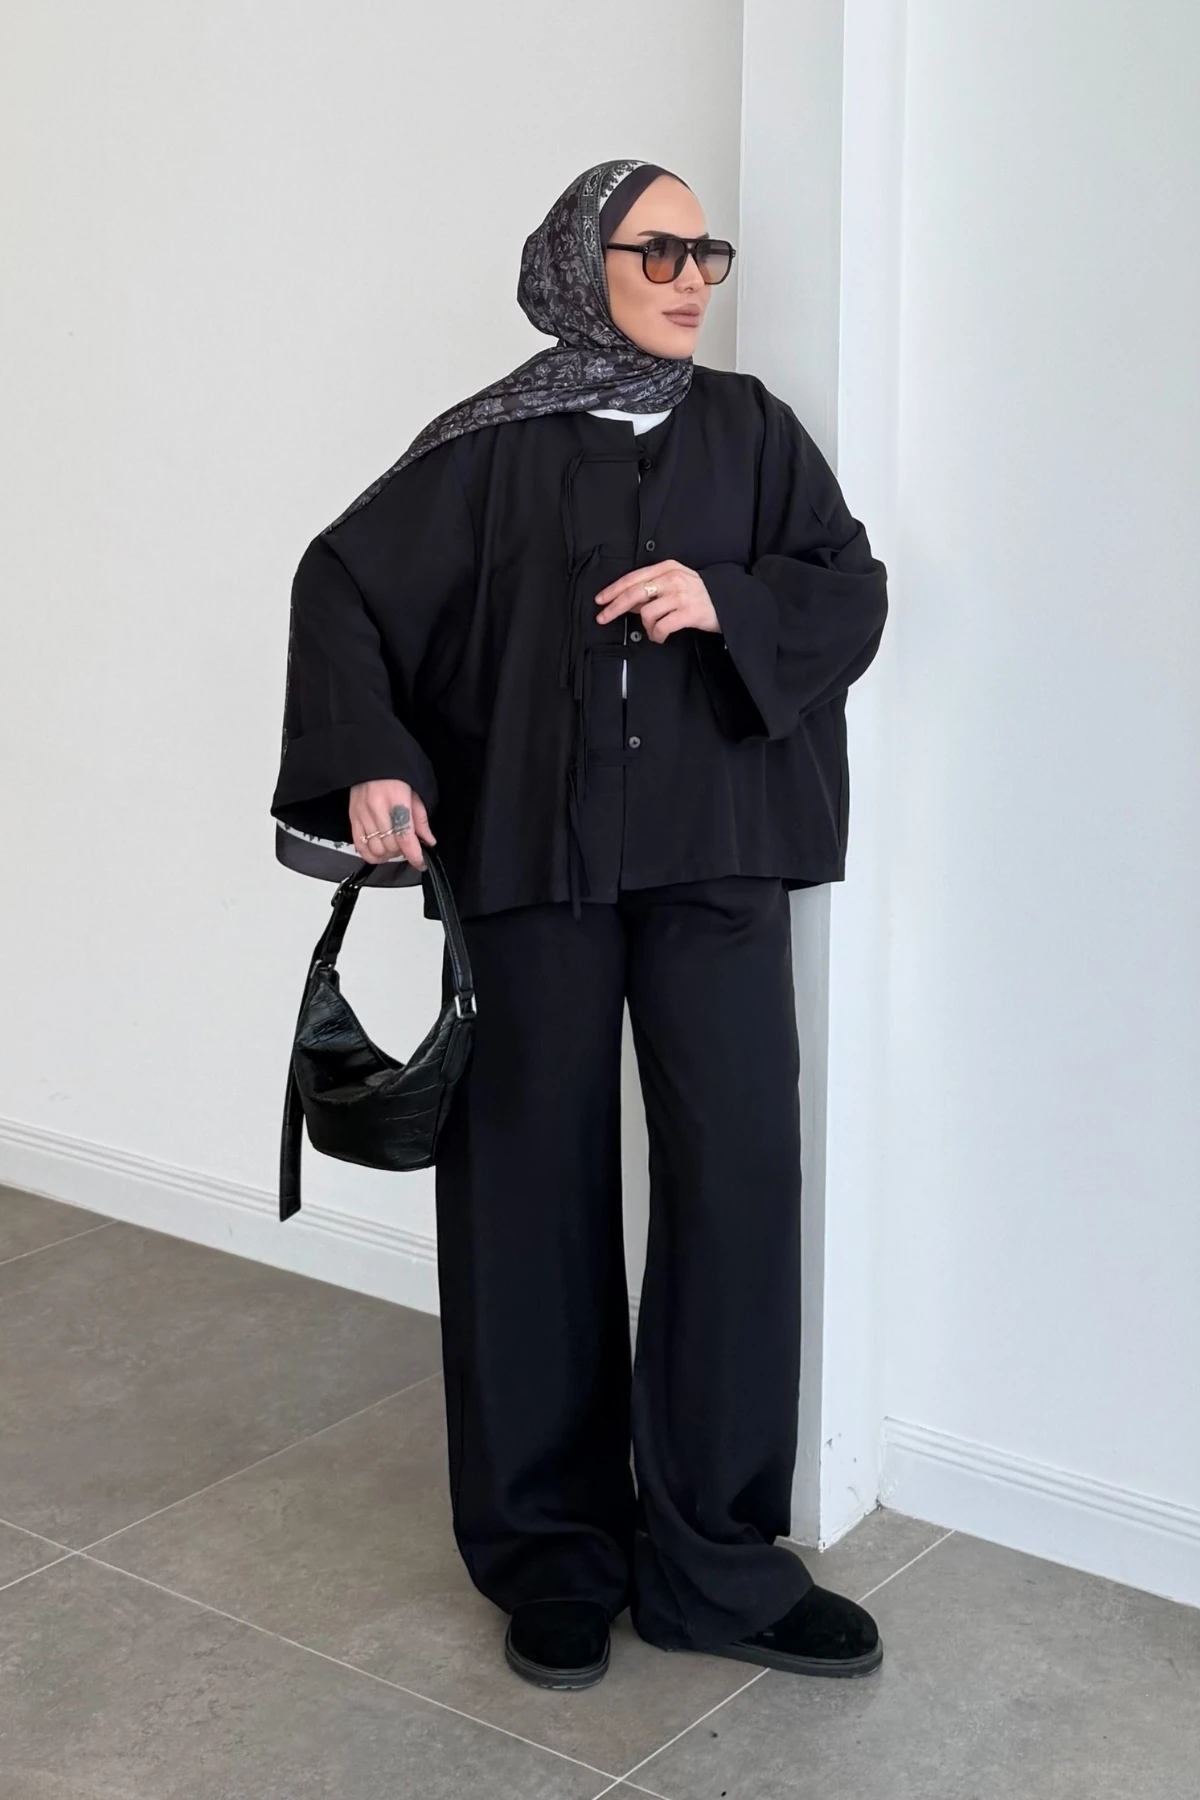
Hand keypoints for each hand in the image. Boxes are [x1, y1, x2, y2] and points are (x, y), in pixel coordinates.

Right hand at [349, 779, 435, 868]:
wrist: (370, 757)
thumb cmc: (394, 771)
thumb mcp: (415, 789)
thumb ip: (420, 818)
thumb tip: (428, 840)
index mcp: (396, 800)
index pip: (405, 836)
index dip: (414, 855)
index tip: (420, 862)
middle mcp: (377, 809)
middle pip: (391, 846)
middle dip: (403, 852)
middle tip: (409, 847)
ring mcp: (362, 815)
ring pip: (376, 850)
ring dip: (388, 855)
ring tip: (395, 848)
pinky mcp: (352, 818)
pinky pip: (359, 846)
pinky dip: (371, 855)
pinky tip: (380, 852)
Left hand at [594, 560, 720, 640]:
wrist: (729, 602)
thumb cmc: (700, 594)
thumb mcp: (676, 582)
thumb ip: (653, 589)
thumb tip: (628, 602)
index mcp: (667, 568)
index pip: (633, 578)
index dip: (613, 590)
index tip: (600, 600)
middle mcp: (672, 579)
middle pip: (634, 593)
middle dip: (614, 607)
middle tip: (603, 618)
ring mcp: (680, 595)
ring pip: (646, 613)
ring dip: (645, 627)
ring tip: (653, 632)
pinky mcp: (688, 613)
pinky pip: (661, 627)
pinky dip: (656, 635)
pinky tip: (660, 637)